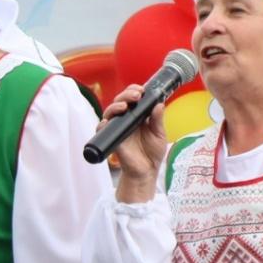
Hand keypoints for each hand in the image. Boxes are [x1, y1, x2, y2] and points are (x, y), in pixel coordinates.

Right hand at [102, 82, 169, 203]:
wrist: (147, 171)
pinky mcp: (112, 139)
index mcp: (137, 116)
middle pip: (119, 101)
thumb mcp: (159, 134)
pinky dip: (103, 124)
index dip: (134, 91)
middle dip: (125, 95)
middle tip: (136, 96)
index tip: (141, 91)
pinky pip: (103, 130)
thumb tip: (159, 104)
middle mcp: (126, 120)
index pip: (132, 98)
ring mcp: (118, 129)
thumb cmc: (153, 153)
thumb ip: (158, 119)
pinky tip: (107, 121)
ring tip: (124, 106)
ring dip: (115, 106)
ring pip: (110, 112)